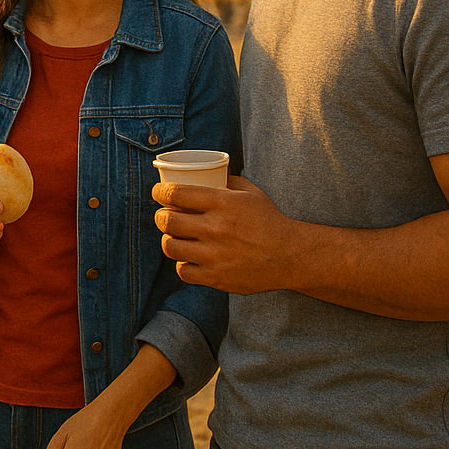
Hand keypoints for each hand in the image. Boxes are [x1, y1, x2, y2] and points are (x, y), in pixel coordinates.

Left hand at [153, 176, 294, 293]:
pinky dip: (182, 264)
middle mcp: (216, 228)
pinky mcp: (216, 277)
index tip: (158, 192)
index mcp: (222, 203)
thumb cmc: (269, 220)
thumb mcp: (251, 192)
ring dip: (168, 240)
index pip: (175, 193)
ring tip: (174, 237)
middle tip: (164, 216)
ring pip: (170, 247)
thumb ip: (227, 181)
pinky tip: (188, 258)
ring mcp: (215, 255)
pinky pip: (182, 271)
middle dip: (160, 217)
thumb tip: (206, 171)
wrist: (291, 256)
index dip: (160, 192)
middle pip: (167, 221)